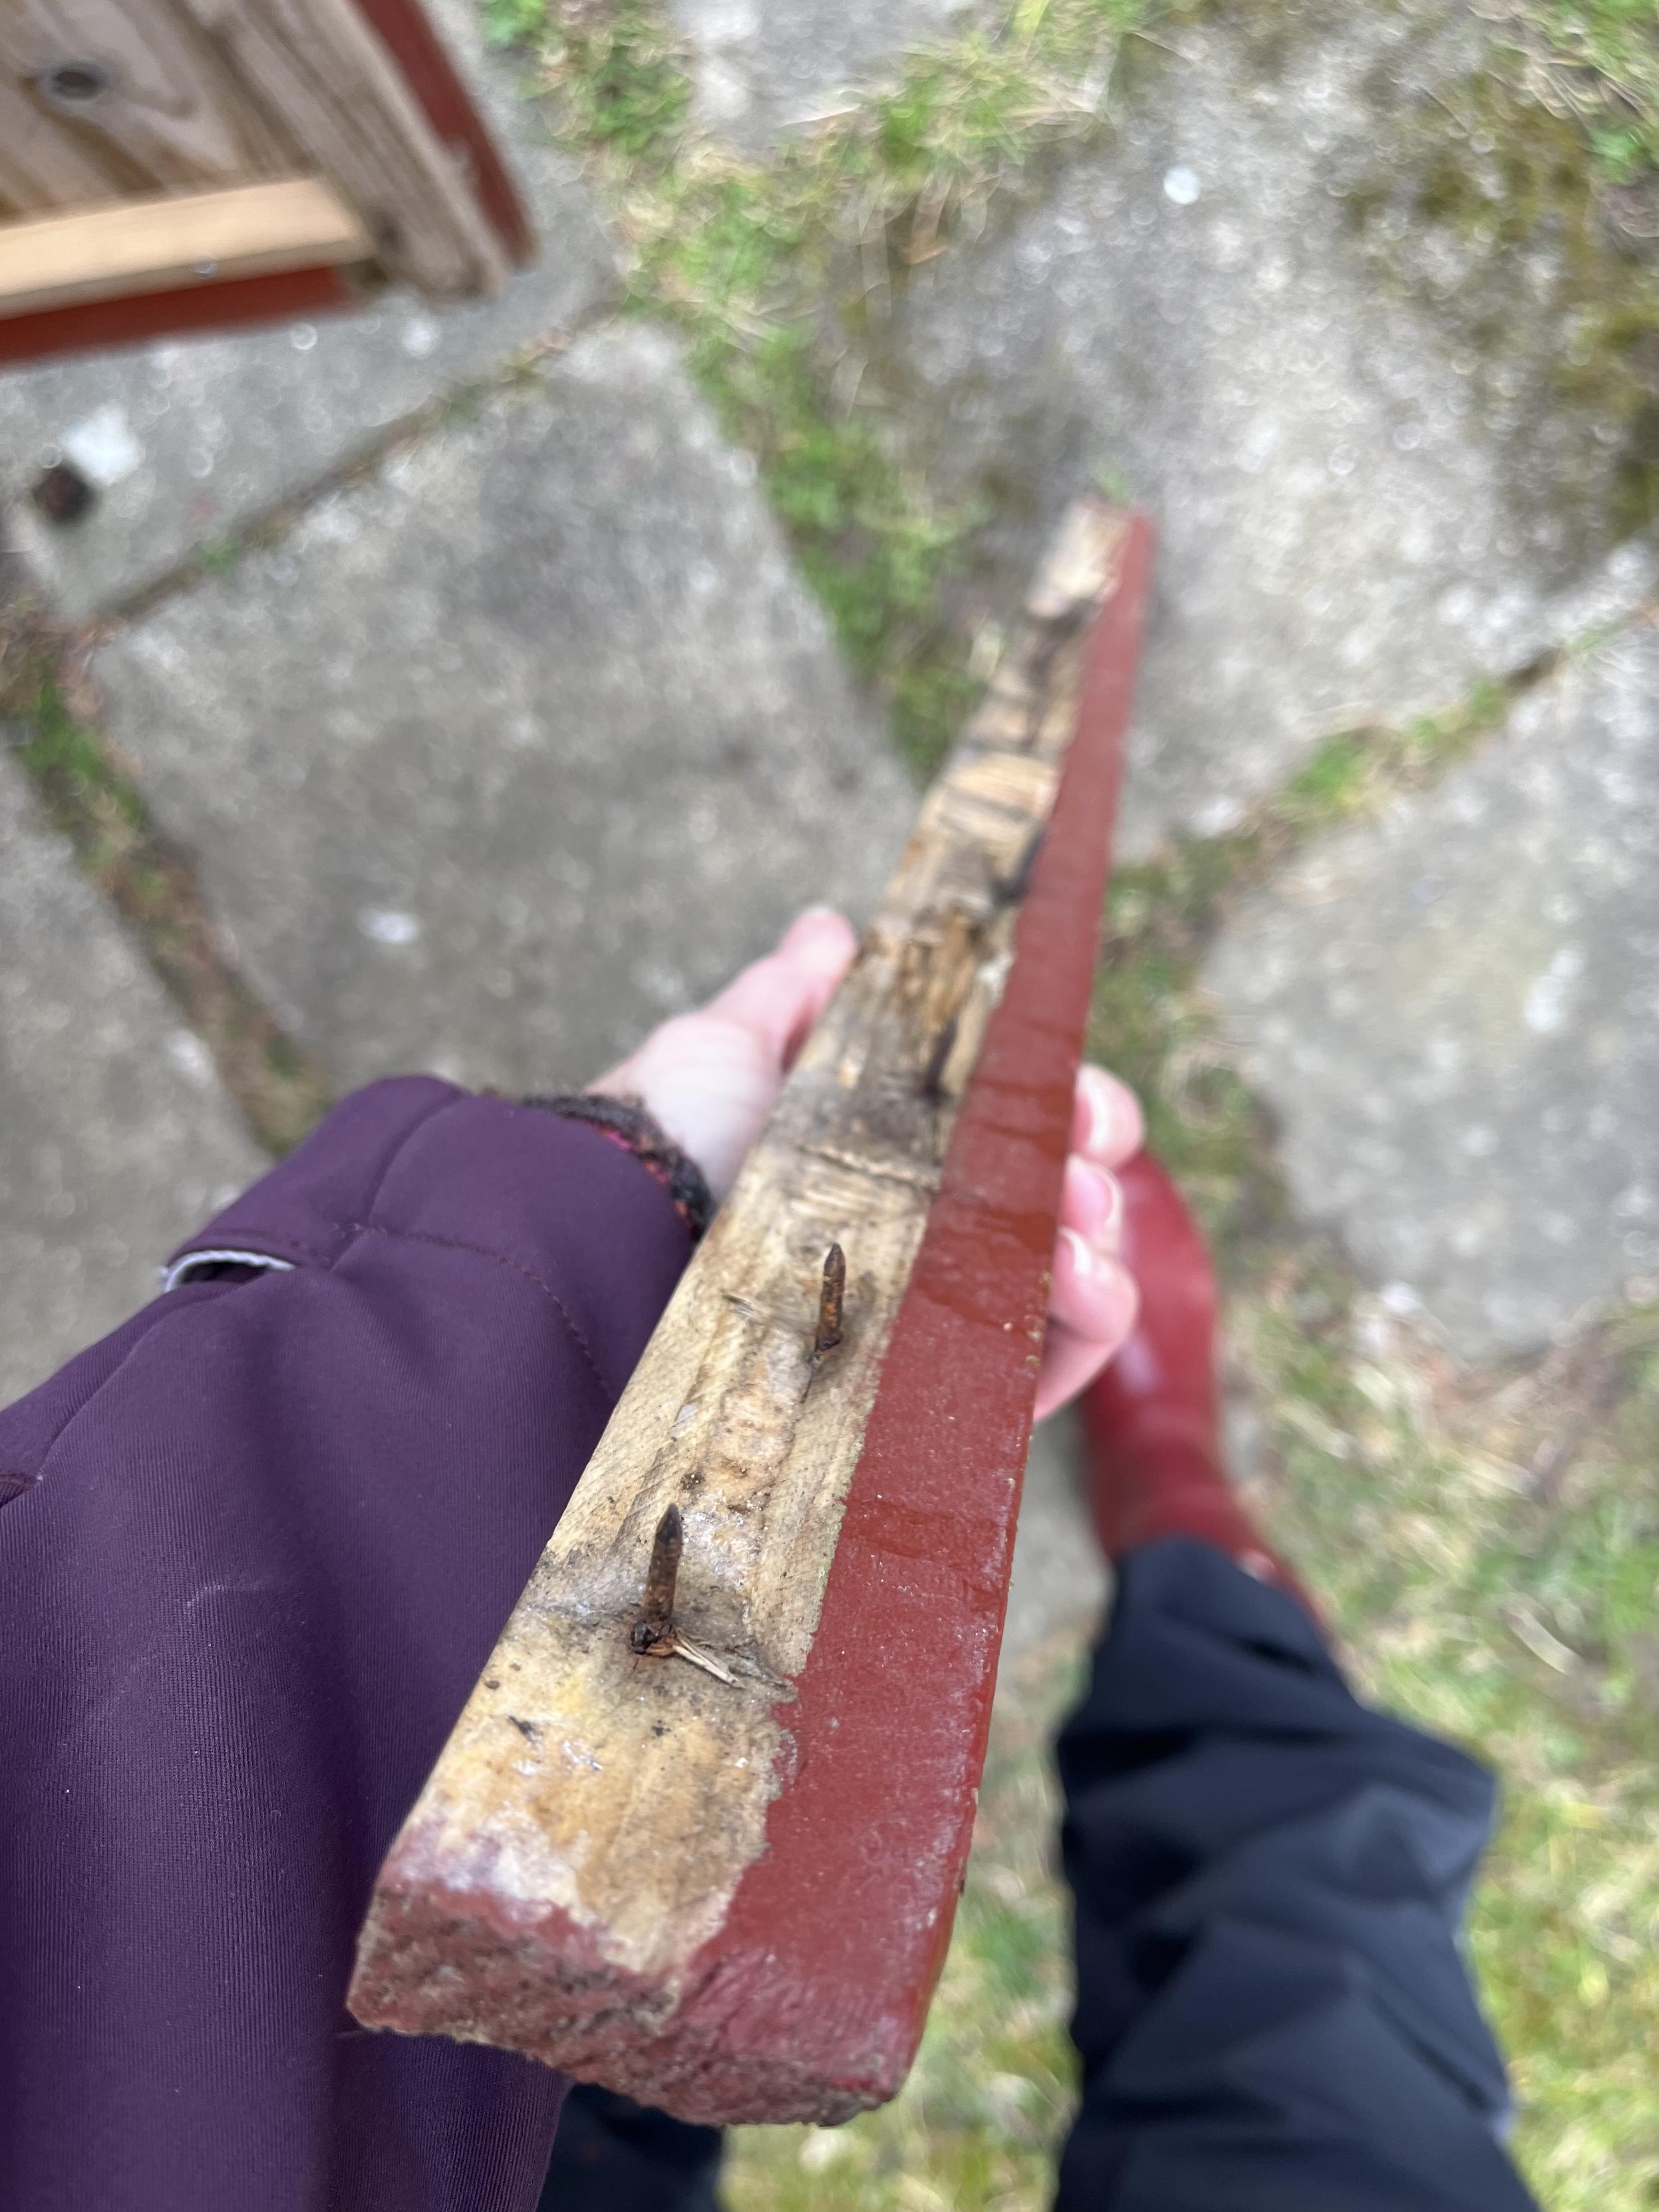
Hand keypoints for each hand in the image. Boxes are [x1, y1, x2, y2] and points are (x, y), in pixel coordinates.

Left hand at [592, 907, 1141, 1422]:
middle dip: (1089, 1153)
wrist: (612, 1247)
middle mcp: (918, 1239)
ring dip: (1099, 1234)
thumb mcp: (719, 1049)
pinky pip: (1053, 1365)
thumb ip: (784, 997)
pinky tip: (1081, 1279)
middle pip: (1058, 1194)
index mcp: (886, 1158)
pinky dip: (1093, 1317)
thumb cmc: (660, 1145)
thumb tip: (831, 931)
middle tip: (1074, 1144)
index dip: (1060, 1094)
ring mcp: (933, 1320)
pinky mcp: (940, 1399)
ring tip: (1076, 1215)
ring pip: (1071, 1274)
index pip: (1014, 1124)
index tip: (1063, 1073)